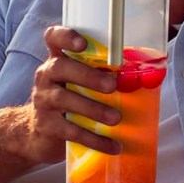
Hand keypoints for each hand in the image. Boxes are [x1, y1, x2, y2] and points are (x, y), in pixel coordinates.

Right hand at [20, 26, 120, 163]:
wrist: (38, 133)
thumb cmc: (69, 100)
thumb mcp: (79, 83)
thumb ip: (100, 75)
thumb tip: (145, 78)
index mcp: (58, 60)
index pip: (53, 38)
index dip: (66, 36)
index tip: (83, 43)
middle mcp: (47, 76)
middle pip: (61, 67)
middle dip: (88, 76)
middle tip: (112, 86)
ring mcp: (44, 100)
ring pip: (65, 100)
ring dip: (93, 109)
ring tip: (116, 118)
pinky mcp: (46, 126)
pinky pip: (71, 131)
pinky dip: (94, 139)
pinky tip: (113, 146)